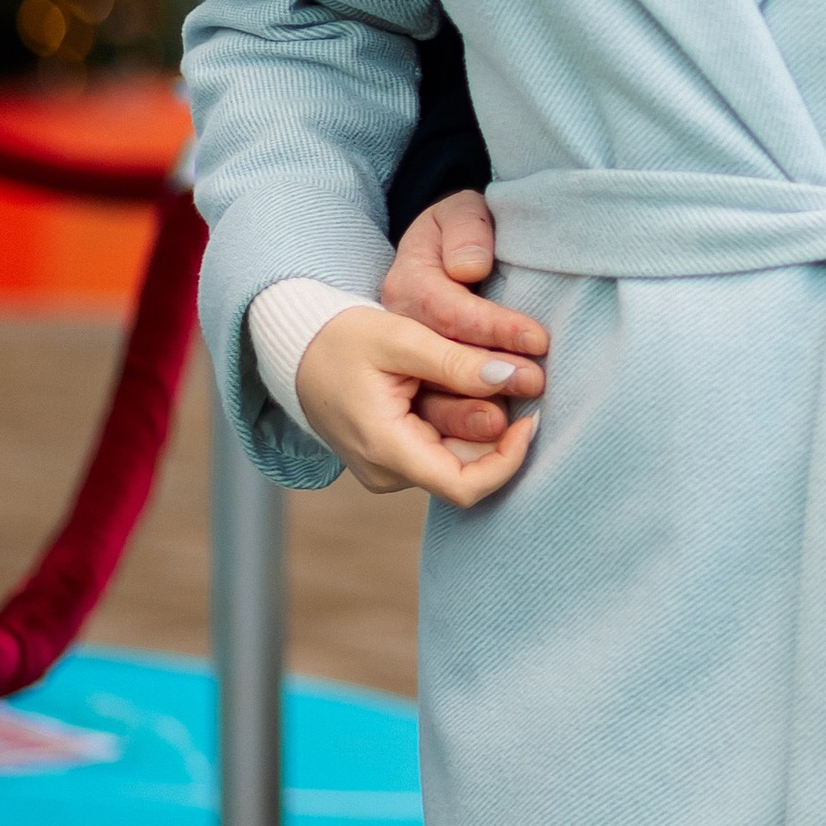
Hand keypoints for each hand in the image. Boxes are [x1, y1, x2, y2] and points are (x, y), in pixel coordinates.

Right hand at [294, 298, 539, 510]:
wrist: (296, 350)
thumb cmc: (340, 340)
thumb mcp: (399, 338)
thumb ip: (456, 361)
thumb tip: (512, 379)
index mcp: (386, 449)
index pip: (464, 487)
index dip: (509, 460)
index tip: (529, 418)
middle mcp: (388, 472)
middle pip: (466, 465)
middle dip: (495, 426)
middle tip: (507, 375)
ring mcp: (388, 469)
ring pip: (456, 455)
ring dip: (475, 415)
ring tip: (467, 368)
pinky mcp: (392, 458)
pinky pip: (439, 447)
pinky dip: (456, 416)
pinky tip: (447, 381)